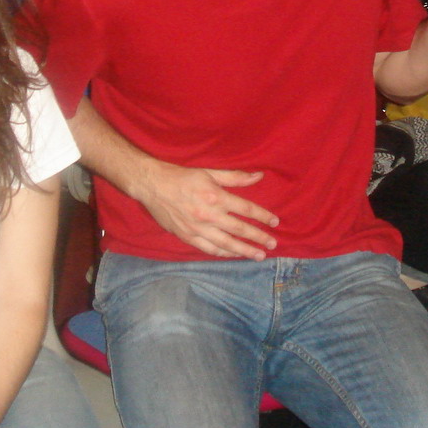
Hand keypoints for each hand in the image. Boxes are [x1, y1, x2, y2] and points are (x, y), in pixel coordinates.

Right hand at [134, 162, 276, 259]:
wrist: (152, 186)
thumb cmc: (182, 176)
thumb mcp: (210, 172)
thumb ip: (235, 177)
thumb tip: (259, 176)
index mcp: (216, 197)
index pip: (246, 210)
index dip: (263, 217)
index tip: (275, 222)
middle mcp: (209, 215)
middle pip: (240, 230)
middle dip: (259, 238)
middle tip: (273, 244)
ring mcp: (198, 229)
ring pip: (227, 244)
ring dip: (245, 251)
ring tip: (259, 256)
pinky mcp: (187, 237)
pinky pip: (209, 249)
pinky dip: (224, 253)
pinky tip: (234, 255)